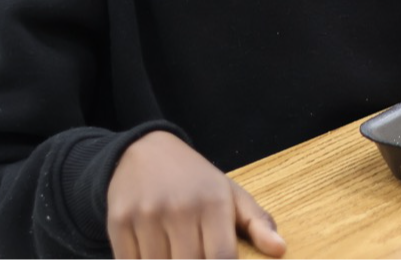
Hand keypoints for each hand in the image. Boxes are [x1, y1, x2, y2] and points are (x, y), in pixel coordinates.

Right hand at [107, 131, 285, 258]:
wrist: (145, 151)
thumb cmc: (195, 180)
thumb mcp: (230, 193)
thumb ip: (257, 223)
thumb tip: (281, 249)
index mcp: (213, 201)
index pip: (223, 258)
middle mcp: (180, 207)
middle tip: (195, 254)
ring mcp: (147, 216)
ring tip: (176, 251)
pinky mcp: (119, 223)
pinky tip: (153, 253)